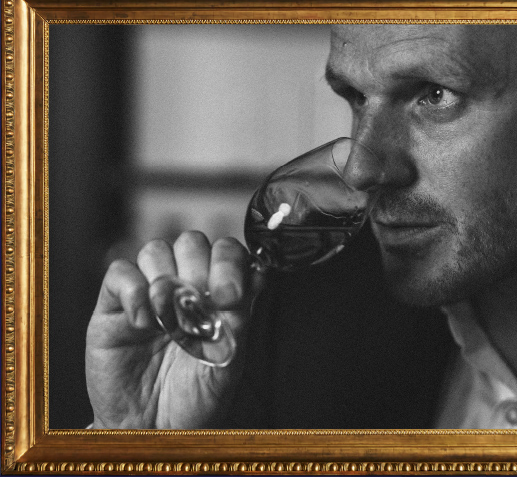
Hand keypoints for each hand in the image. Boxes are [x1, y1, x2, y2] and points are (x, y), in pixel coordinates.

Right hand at [85, 231, 262, 428]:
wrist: (152, 430)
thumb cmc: (194, 399)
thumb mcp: (227, 366)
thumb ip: (238, 325)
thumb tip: (245, 285)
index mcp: (219, 296)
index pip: (228, 253)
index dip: (230, 264)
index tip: (229, 296)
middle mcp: (186, 288)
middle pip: (192, 242)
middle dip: (198, 267)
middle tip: (199, 305)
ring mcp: (150, 293)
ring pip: (156, 250)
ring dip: (166, 281)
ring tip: (169, 322)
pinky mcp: (115, 306)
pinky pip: (120, 273)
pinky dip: (134, 291)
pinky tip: (143, 323)